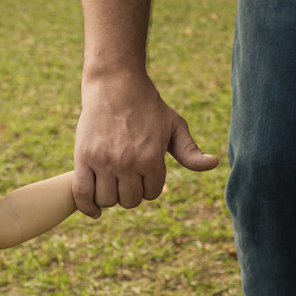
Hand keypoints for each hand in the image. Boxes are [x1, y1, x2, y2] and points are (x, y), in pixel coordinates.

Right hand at [73, 72, 217, 217]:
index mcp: (151, 158)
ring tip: (110, 182)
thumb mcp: (175, 125)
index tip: (144, 173)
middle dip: (130, 192)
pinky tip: (94, 209)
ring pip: (107, 200)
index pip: (151, 193)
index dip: (148, 186)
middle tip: (126, 176)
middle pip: (129, 201)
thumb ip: (190, 151)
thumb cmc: (148, 106)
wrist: (115, 85)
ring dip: (110, 196)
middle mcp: (127, 163)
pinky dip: (87, 206)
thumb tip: (214, 163)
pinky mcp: (83, 158)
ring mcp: (103, 162)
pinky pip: (82, 194)